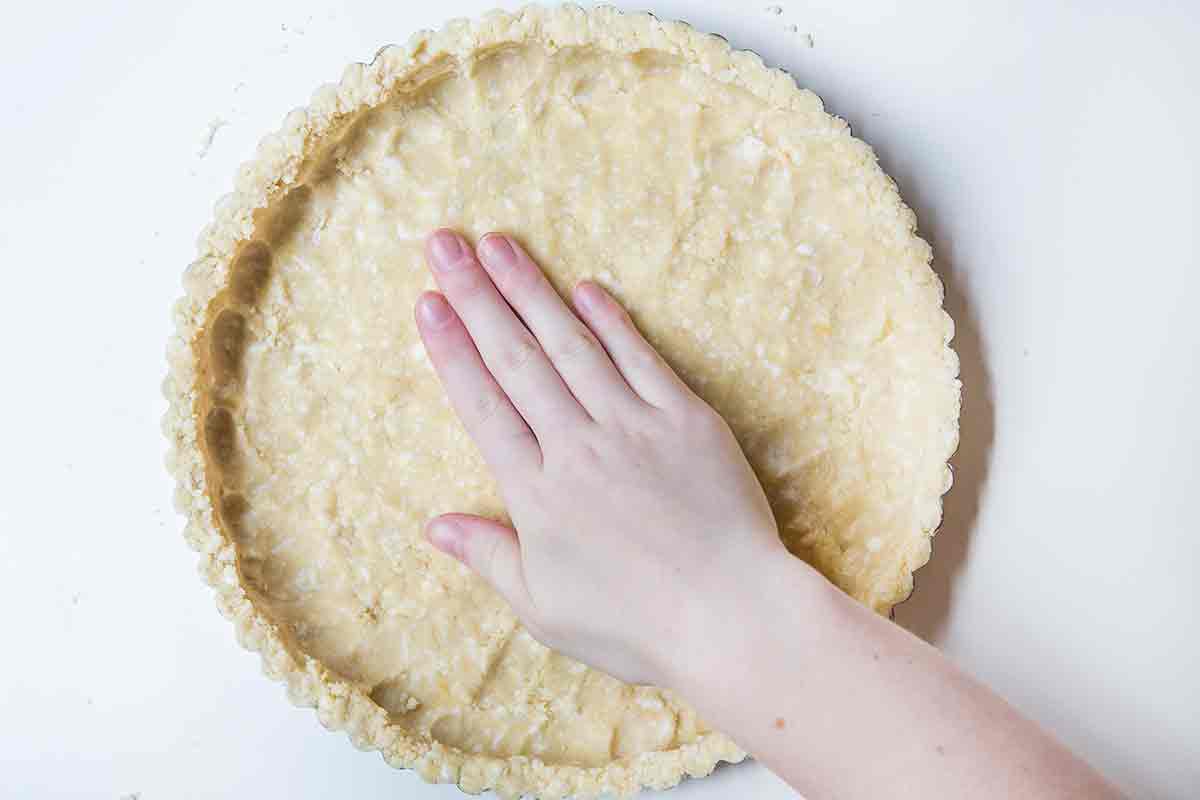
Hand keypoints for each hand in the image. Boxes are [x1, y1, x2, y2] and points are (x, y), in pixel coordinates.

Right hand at [414, 229, 785, 685]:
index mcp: (536, 493)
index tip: (427, 301)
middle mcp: (577, 447)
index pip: (481, 405)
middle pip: (517, 359)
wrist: (731, 616)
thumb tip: (434, 525)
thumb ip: (489, 556)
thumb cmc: (636, 624)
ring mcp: (633, 427)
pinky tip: (585, 288)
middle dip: (476, 296)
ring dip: (532, 291)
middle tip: (444, 244)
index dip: (451, 349)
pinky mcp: (686, 420)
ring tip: (499, 245)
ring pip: (571, 345)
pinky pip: (642, 359)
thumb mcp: (545, 608)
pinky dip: (612, 320)